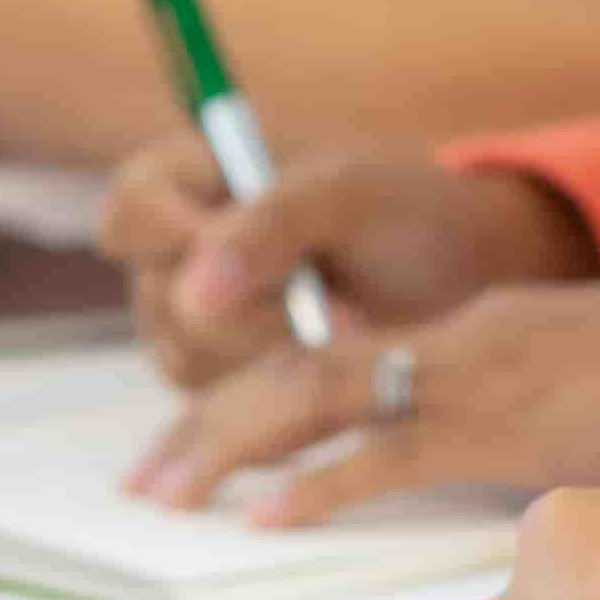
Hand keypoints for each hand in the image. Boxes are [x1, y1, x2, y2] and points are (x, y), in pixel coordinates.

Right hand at [96, 144, 595, 386]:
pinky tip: (342, 369)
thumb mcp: (348, 196)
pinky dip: (288, 401)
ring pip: (189, 368)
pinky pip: (226, 419)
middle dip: (256, 314)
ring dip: (274, 359)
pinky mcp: (230, 393)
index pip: (133, 210)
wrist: (466, 282)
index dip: (177, 235)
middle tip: (336, 304)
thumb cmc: (406, 215)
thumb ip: (268, 227)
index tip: (259, 250)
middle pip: (162, 304)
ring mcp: (197, 330)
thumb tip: (194, 295)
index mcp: (193, 180)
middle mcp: (179, 257)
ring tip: (352, 330)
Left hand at [129, 271, 599, 522]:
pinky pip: (390, 449)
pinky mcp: (503, 416)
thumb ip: (534, 428)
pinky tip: (271, 514)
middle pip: (296, 368)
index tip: (202, 446)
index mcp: (472, 339)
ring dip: (231, 439)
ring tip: (167, 489)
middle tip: (149, 480)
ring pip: (316, 391)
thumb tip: (518, 476)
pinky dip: (324, 481)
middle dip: (211, 421)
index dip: (256, 402)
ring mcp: (472, 373)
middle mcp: (455, 344)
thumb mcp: (590, 400)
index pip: (336, 358)